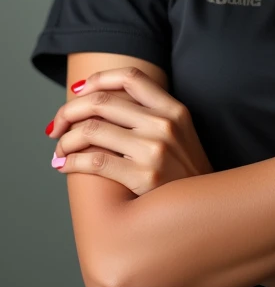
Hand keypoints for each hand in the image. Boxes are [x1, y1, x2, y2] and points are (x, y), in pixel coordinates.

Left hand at [46, 66, 213, 193]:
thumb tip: (101, 103)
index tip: (78, 91)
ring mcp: (154, 149)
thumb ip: (151, 114)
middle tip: (56, 125)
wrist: (205, 210)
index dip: (98, 79)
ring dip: (65, 140)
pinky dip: (70, 161)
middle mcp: (164, 123)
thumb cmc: (183, 172)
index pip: (130, 77)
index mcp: (174, 108)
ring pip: (91, 130)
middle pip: (102, 102)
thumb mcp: (180, 132)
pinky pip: (94, 161)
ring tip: (59, 149)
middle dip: (68, 111)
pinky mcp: (143, 176)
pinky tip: (64, 166)